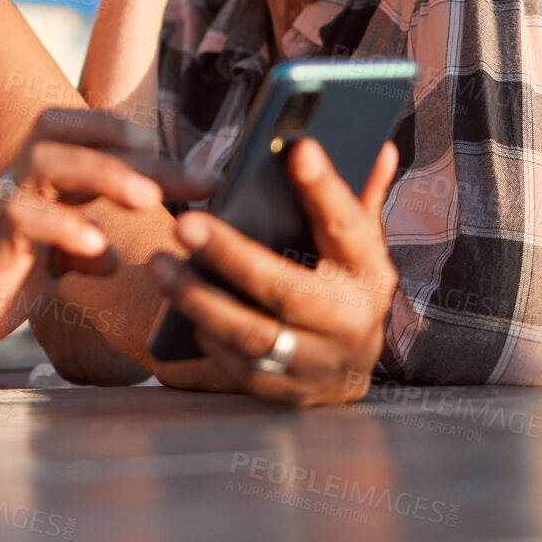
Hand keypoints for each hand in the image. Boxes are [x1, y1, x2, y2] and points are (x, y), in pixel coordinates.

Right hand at [0, 109, 213, 377]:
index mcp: (33, 182)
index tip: (191, 166)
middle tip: (197, 178)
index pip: (80, 134)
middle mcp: (14, 181)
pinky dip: (65, 227)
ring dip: (103, 173)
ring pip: (48, 160)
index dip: (132, 138)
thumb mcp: (46, 267)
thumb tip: (117, 255)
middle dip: (137, 150)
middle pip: (71, 135)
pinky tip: (98, 250)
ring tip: (147, 198)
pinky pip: (24, 217)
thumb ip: (78, 249)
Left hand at [146, 139, 400, 405]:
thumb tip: (381, 148)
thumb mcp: (357, 248)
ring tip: (160, 264)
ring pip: (251, 334)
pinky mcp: (282, 393)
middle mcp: (350, 322)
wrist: (347, 373)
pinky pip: (235, 364)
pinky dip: (203, 333)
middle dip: (231, 255)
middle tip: (185, 223)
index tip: (300, 150)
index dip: (325, 189)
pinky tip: (176, 304)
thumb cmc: (343, 290)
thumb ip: (359, 199)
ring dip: (198, 299)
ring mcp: (316, 364)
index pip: (349, 226)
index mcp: (369, 274)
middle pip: (286, 289)